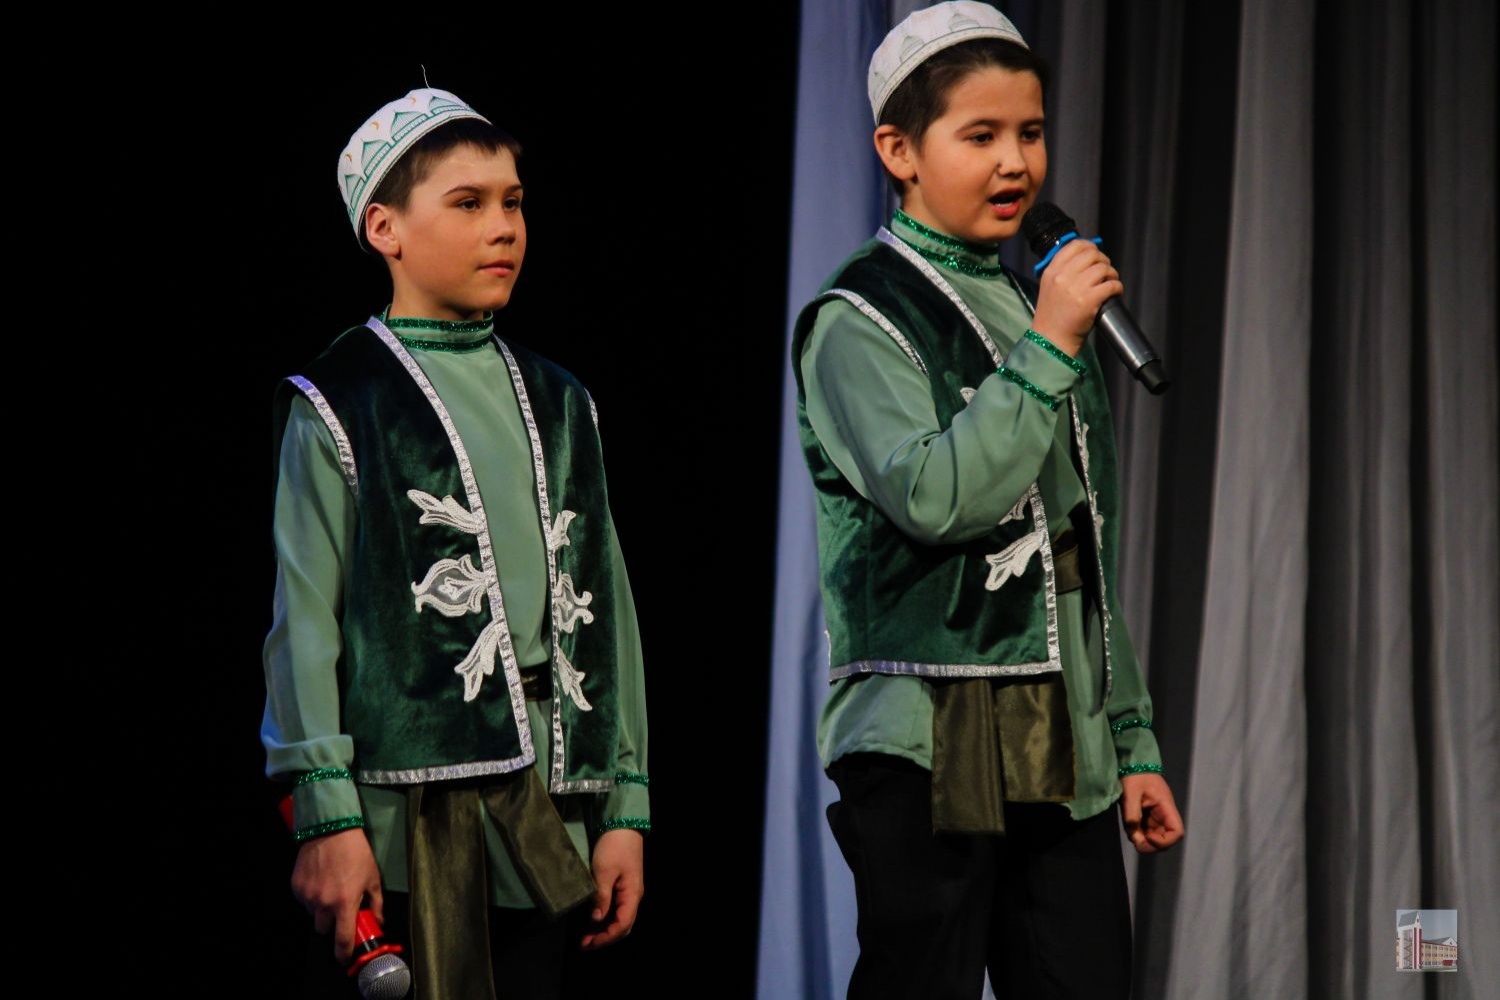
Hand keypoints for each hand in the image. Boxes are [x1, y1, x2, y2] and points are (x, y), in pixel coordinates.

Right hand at [290, 827, 383, 963]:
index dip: (343, 954)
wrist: (331, 830)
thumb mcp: (373, 877)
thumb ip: (376, 903)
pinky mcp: (296, 888)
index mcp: (345, 904)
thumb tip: (378, 921)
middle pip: (324, 930)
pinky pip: (304, 902)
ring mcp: (308, 896)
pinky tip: (320, 882)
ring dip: (321, 910)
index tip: (345, 958)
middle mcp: (324, 904)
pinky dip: (311, 898)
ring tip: (330, 890)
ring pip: (313, 915)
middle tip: (339, 911)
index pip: (342, 940)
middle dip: (332, 925)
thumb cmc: (356, 853)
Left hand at [580, 829, 643, 949]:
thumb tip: (596, 919)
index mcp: (632, 894)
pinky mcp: (623, 886)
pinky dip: (605, 918)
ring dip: (605, 929)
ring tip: (586, 936)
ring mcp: (629, 891)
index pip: (622, 924)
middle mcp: (634, 896)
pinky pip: (617, 909)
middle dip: (605, 937)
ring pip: (620, 918)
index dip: (606, 937)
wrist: (622, 826)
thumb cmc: (614, 847)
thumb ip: (601, 897)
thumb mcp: (603, 871)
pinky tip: (593, 921)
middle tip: (584, 944)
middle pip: (623, 925)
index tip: (589, 943)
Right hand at [1028, 239, 1122, 356]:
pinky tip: (1115, 292)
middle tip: (1105, 271)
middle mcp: (1062, 276)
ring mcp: (1075, 288)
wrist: (1051, 341)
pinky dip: (1117, 287)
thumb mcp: (1049, 288)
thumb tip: (1087, 257)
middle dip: (1103, 260)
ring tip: (1110, 282)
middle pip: (1092, 254)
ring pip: (1103, 268)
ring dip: (1112, 274)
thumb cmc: (1053, 317)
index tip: (1095, 254)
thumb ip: (1063, 272)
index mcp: (1051, 271)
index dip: (1090, 246)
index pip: (1074, 245)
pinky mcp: (1089, 300)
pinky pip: (1111, 284)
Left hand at [1118, 773, 1183, 853]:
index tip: (1149, 837)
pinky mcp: (1146, 815)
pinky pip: (1145, 830)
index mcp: (1166, 807)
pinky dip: (1138, 833)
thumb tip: (1135, 837)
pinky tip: (1130, 829)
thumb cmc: (1134, 775)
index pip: (1177, 832)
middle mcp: (1164, 813)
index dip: (1166, 841)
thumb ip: (1132, 815)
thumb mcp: (1131, 793)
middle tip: (1136, 842)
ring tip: (1132, 833)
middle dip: (1152, 844)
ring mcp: (1155, 815)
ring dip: (1144, 840)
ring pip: (1154, 836)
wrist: (1130, 761)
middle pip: (1166, 838)